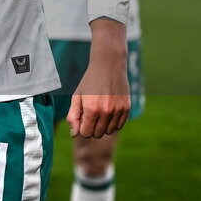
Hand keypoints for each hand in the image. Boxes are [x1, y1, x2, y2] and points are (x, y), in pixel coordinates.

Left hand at [66, 22, 130, 137]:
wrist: (109, 66)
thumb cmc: (89, 82)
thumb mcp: (77, 97)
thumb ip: (73, 116)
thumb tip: (73, 134)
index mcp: (91, 108)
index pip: (86, 133)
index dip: (81, 128)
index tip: (82, 119)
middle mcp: (106, 111)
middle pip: (97, 134)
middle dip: (91, 128)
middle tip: (90, 115)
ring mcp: (118, 110)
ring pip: (109, 131)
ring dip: (102, 126)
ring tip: (99, 113)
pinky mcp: (127, 108)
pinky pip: (119, 126)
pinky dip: (113, 123)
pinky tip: (108, 112)